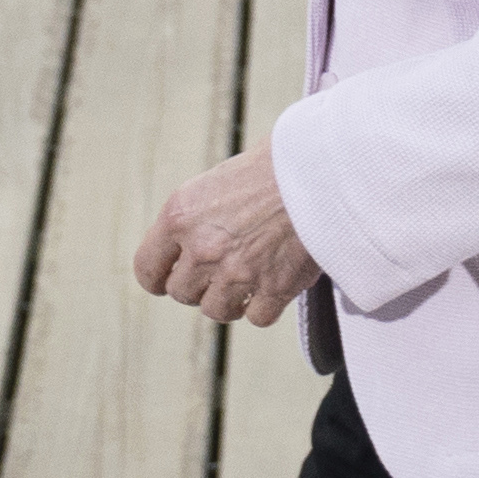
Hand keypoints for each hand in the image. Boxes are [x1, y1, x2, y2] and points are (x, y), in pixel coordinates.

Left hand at [133, 143, 315, 327]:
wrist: (330, 165)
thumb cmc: (282, 160)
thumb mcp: (223, 176)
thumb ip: (202, 212)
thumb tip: (198, 234)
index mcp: (181, 215)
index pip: (147, 269)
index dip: (159, 277)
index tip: (171, 277)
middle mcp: (202, 249)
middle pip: (182, 293)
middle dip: (201, 285)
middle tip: (225, 268)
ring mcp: (238, 272)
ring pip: (217, 310)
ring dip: (232, 299)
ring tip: (251, 279)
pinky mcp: (275, 287)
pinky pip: (258, 317)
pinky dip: (267, 305)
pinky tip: (277, 283)